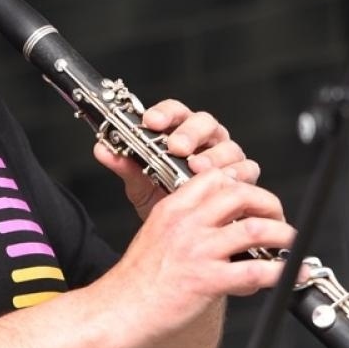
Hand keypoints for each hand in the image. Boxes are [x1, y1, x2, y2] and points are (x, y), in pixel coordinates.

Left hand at [93, 98, 261, 220]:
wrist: (181, 234)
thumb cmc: (164, 198)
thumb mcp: (140, 184)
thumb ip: (124, 165)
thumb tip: (102, 148)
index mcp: (180, 132)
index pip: (175, 112)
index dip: (165, 113)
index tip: (151, 121)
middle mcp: (207, 140)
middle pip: (205, 123)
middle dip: (190, 133)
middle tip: (176, 146)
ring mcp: (227, 156)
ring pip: (227, 145)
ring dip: (213, 156)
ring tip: (197, 167)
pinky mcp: (243, 176)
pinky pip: (246, 169)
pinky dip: (236, 175)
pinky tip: (223, 182)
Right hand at [105, 167, 297, 339]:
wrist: (117, 311)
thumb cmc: (135, 282)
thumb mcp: (156, 236)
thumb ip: (188, 225)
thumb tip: (225, 227)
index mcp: (173, 209)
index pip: (216, 178)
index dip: (242, 185)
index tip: (253, 200)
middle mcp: (187, 224)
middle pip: (241, 195)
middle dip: (270, 204)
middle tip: (279, 218)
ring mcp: (198, 250)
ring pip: (257, 229)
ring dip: (284, 236)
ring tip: (291, 244)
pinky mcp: (207, 279)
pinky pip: (256, 271)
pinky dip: (282, 272)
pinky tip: (290, 276)